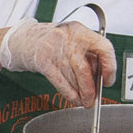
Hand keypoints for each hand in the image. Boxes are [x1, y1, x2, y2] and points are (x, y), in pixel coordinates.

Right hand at [0, 20, 116, 105]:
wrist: (22, 38)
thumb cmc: (51, 40)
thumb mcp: (72, 39)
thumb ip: (87, 53)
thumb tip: (101, 76)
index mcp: (80, 31)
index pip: (104, 48)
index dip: (110, 67)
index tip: (108, 80)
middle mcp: (69, 38)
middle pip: (85, 69)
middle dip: (91, 88)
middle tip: (94, 98)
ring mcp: (54, 49)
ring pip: (73, 78)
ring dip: (81, 94)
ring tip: (84, 101)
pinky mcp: (43, 61)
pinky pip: (60, 82)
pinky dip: (69, 94)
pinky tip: (74, 99)